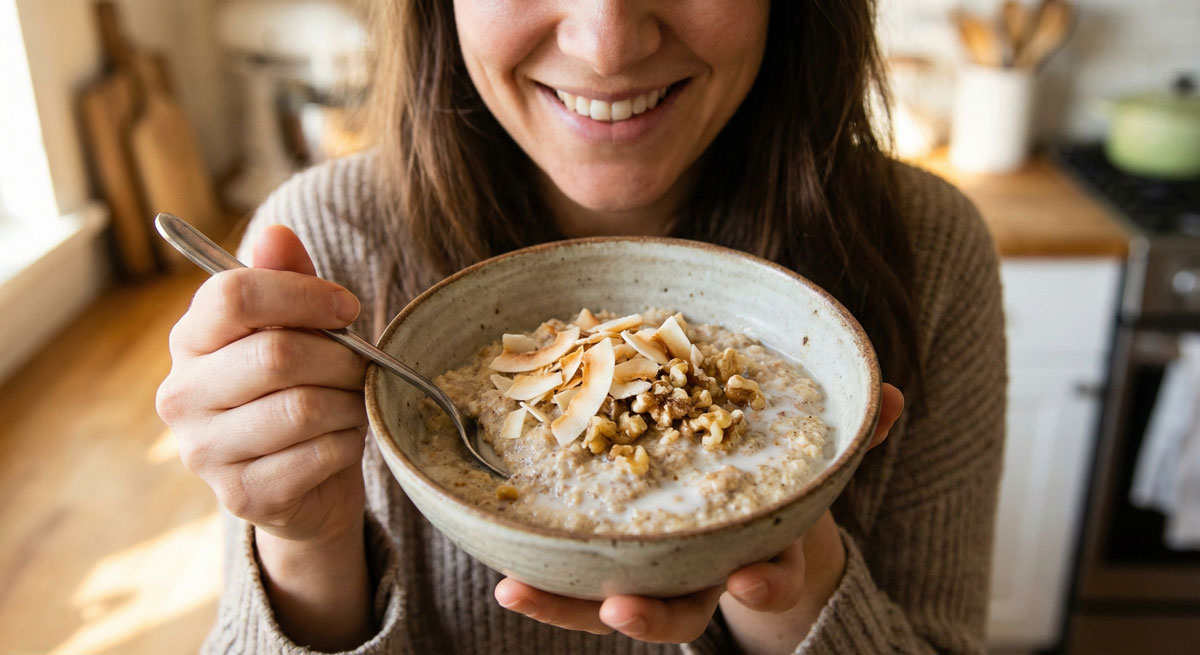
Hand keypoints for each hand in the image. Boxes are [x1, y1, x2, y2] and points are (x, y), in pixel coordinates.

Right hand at [156, 224, 368, 543]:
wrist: (304, 485)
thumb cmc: (301, 389)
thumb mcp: (297, 328)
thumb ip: (287, 279)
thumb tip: (277, 233)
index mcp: (189, 341)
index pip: (233, 295)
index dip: (304, 294)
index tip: (346, 307)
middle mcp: (181, 396)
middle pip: (276, 354)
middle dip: (340, 359)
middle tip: (361, 368)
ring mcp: (204, 452)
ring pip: (303, 408)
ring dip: (348, 404)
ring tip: (352, 404)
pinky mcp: (240, 496)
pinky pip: (317, 455)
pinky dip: (348, 444)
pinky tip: (344, 441)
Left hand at [495, 384, 904, 651]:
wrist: (748, 514)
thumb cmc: (779, 491)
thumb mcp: (816, 469)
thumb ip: (855, 436)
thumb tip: (892, 396)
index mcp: (756, 555)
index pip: (764, 579)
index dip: (761, 584)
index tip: (752, 581)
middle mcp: (697, 574)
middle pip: (677, 609)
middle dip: (653, 616)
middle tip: (620, 609)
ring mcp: (649, 572)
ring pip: (608, 603)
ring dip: (566, 607)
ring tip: (516, 592)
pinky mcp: (607, 557)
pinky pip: (570, 574)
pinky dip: (542, 587)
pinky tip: (501, 577)